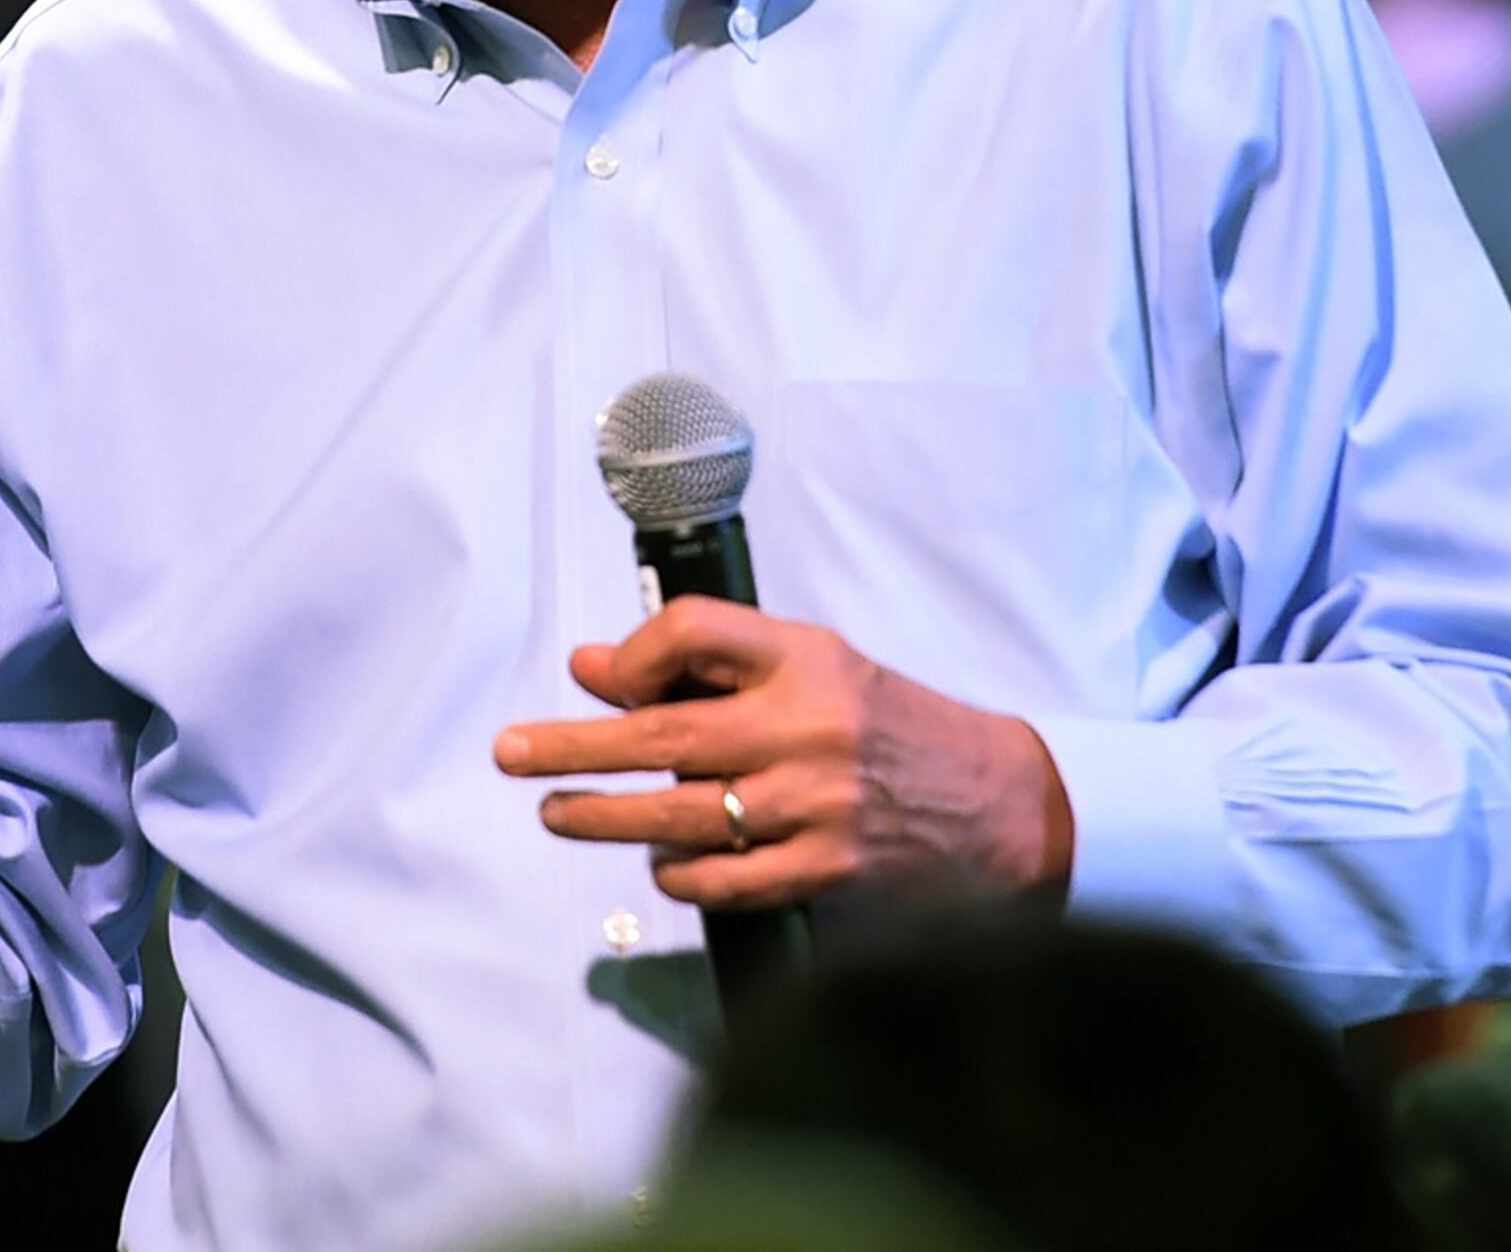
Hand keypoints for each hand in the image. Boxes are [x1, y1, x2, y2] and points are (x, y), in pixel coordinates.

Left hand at [493, 598, 1072, 910]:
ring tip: (558, 812)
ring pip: (680, 816)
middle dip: (574, 747)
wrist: (996, 802)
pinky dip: (677, 872)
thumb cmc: (891, 728)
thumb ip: (708, 664)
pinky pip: (722, 879)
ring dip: (605, 817)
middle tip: (514, 753)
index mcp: (806, 660)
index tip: (598, 677)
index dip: (632, 655)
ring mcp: (816, 806)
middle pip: (664, 735)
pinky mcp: (824, 871)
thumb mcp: (813, 667)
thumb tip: (595, 668)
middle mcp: (809, 727)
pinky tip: (657, 861)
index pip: (693, 631)